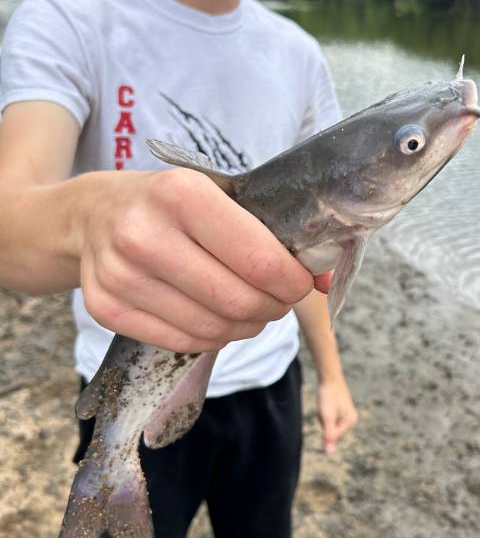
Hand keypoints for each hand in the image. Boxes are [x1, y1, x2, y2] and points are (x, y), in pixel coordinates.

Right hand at [78, 167, 315, 352]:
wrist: (93, 214)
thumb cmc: (169, 203)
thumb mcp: (219, 195)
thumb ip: (271, 233)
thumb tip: (328, 279)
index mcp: (181, 195)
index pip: (259, 259)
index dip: (293, 281)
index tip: (301, 282)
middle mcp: (144, 236)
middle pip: (239, 301)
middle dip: (274, 307)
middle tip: (279, 299)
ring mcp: (120, 277)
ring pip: (214, 328)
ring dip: (247, 325)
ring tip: (251, 308)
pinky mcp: (106, 310)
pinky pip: (184, 342)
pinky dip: (215, 336)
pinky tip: (218, 317)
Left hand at [318, 376, 357, 453]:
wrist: (329, 376)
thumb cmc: (328, 396)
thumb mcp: (327, 416)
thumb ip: (329, 435)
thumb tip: (329, 452)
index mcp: (351, 421)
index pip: (333, 435)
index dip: (325, 425)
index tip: (326, 411)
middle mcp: (350, 418)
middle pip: (331, 429)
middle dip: (324, 420)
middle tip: (324, 407)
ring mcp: (346, 412)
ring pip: (328, 422)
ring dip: (322, 415)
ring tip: (325, 403)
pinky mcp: (340, 407)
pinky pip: (327, 415)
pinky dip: (323, 410)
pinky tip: (325, 401)